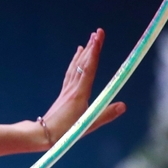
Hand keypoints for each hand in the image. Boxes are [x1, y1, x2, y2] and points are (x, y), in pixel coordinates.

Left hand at [39, 29, 124, 148]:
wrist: (43, 134)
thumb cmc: (66, 132)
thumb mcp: (89, 125)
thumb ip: (106, 114)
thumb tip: (124, 105)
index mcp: (79, 93)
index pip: (89, 68)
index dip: (95, 52)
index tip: (98, 37)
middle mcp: (73, 88)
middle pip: (83, 64)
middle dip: (92, 47)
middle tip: (98, 32)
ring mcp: (67, 90)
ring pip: (76, 67)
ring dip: (84, 53)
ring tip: (89, 41)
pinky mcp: (64, 94)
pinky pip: (70, 73)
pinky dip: (75, 63)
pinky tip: (76, 59)